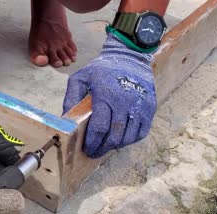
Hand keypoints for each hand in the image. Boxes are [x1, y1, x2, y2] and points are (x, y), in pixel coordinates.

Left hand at [62, 34, 156, 157]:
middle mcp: (124, 102)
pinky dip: (130, 140)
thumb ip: (71, 97)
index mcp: (105, 95)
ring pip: (128, 137)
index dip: (93, 142)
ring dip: (116, 146)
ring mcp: (139, 105)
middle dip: (102, 148)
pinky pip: (141, 132)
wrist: (129, 57)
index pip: (100, 128)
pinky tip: (121, 139)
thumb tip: (65, 119)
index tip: (87, 149)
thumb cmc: (101, 70)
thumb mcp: (80, 78)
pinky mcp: (150, 107)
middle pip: (114, 136)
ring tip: (106, 146)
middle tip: (94, 152)